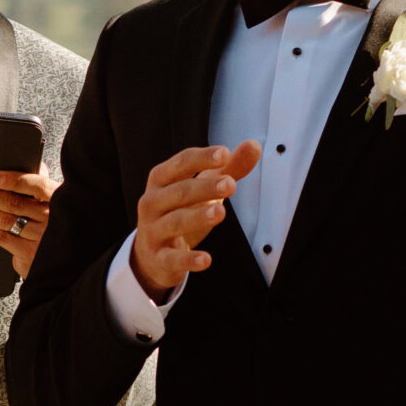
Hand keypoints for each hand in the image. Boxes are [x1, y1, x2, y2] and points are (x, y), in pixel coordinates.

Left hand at [0, 166, 56, 278]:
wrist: (67, 255)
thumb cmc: (55, 219)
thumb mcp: (54, 198)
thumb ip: (38, 181)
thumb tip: (21, 162)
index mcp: (57, 197)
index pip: (37, 186)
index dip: (14, 181)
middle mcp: (50, 217)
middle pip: (13, 204)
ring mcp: (40, 237)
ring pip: (5, 221)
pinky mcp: (30, 253)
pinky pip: (3, 238)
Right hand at [131, 141, 260, 297]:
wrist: (151, 255)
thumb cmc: (180, 211)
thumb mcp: (202, 189)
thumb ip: (228, 169)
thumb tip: (254, 145)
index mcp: (161, 179)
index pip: (181, 163)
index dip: (202, 158)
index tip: (224, 153)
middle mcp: (152, 202)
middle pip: (179, 192)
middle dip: (205, 188)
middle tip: (230, 184)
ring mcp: (153, 230)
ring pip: (175, 222)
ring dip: (197, 217)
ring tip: (220, 212)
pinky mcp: (158, 258)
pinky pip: (173, 258)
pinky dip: (189, 259)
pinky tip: (206, 260)